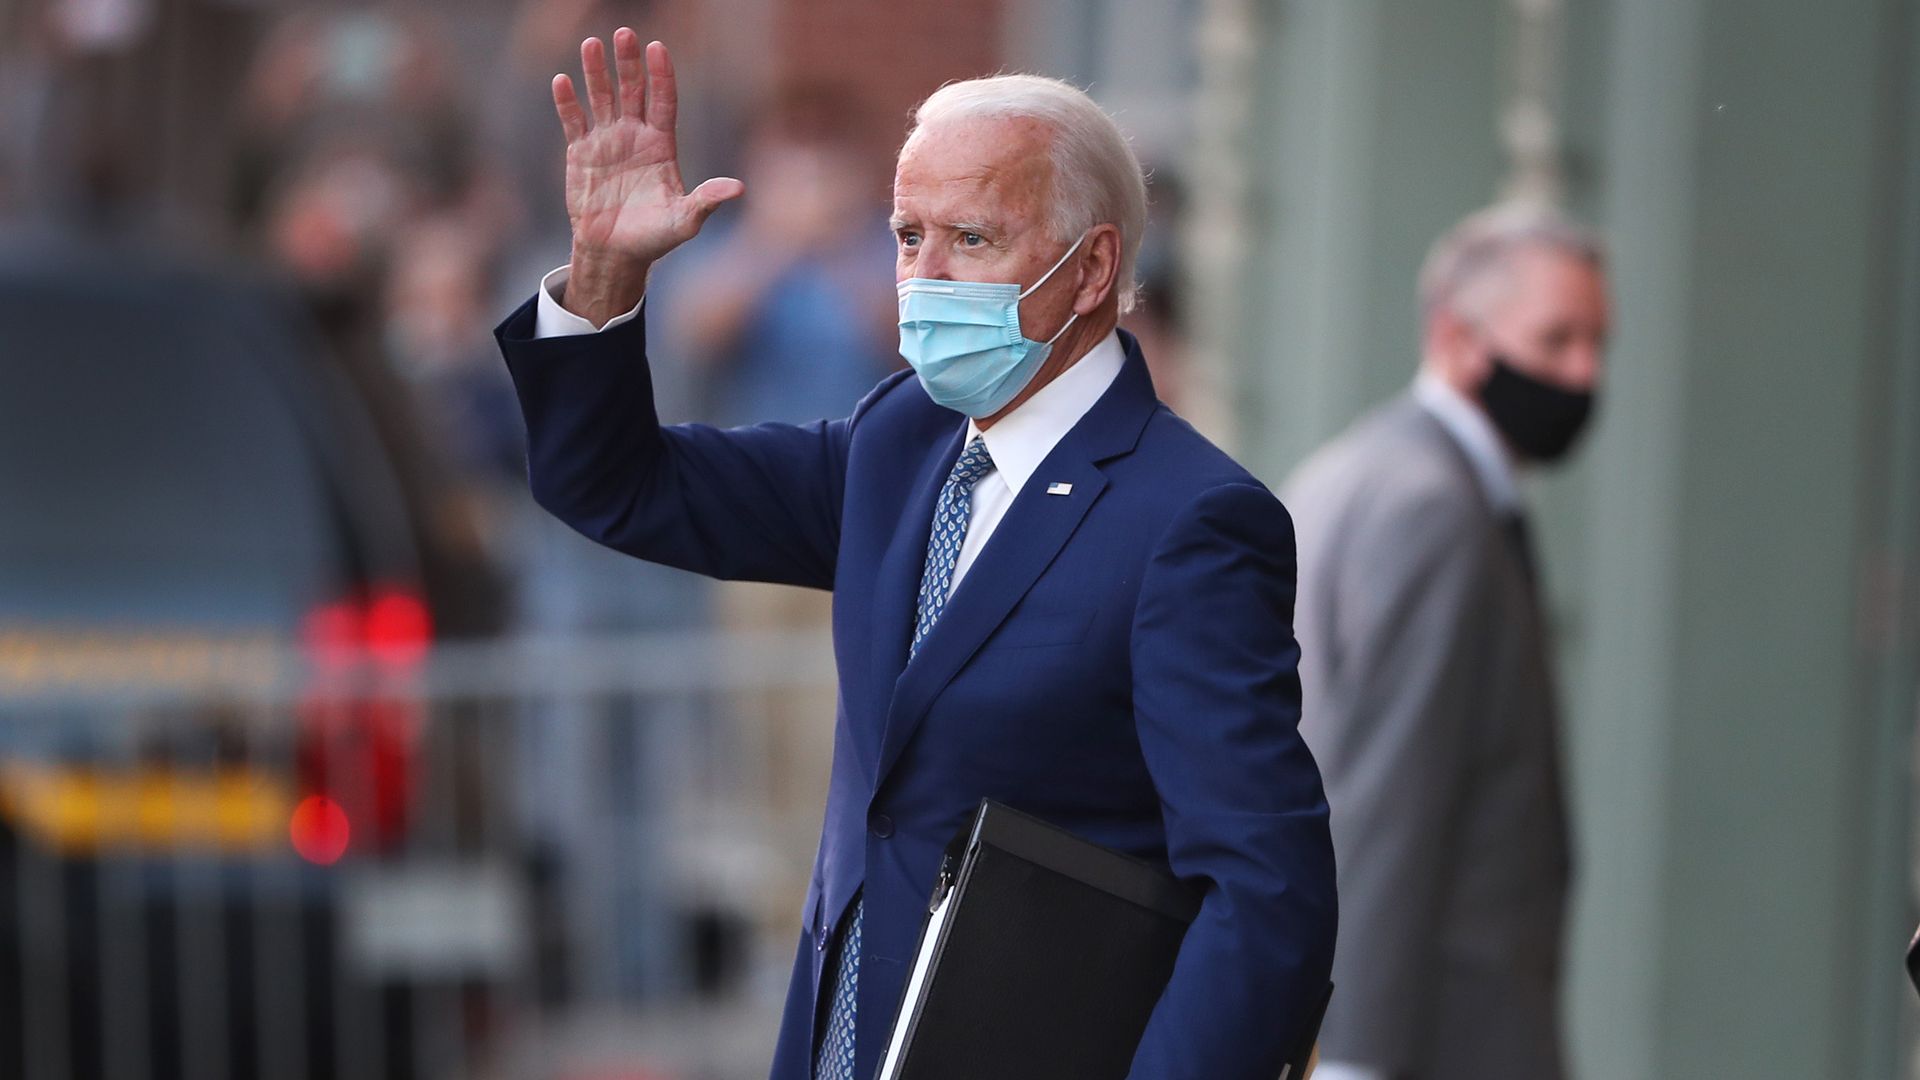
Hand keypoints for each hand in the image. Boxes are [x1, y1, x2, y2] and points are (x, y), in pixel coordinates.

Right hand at [551, 31, 742, 324]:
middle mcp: (635, 135)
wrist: (616, 253)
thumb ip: (706, 201)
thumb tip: (738, 189)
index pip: (663, 101)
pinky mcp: (580, 153)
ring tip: (592, 44)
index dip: (661, 75)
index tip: (657, 48)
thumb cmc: (654, 238)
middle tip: (625, 33)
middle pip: (633, 90)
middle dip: (629, 63)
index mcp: (661, 145)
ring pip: (601, 97)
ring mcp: (607, 141)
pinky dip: (568, 102)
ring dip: (596, 72)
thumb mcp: (685, 221)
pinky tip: (563, 80)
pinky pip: (574, 121)